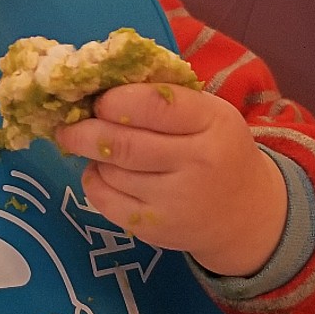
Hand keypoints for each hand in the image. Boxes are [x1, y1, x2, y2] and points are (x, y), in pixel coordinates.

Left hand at [53, 83, 287, 276]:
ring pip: (111, 171)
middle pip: (123, 144)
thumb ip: (161, 97)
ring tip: (98, 149)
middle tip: (67, 126)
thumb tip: (96, 83)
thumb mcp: (206, 113)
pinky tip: (104, 173)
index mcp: (212, 121)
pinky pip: (105, 200)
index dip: (115, 100)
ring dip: (93, 157)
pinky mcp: (157, 230)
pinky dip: (94, 182)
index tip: (98, 100)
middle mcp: (198, 162)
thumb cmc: (215, 148)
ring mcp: (177, 201)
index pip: (154, 104)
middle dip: (84, 131)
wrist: (247, 213)